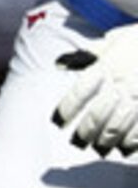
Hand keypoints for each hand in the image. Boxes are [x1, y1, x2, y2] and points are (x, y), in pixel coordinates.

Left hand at [55, 25, 137, 154]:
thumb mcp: (117, 39)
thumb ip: (92, 53)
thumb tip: (61, 63)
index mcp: (107, 67)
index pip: (79, 93)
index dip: (65, 111)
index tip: (58, 122)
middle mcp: (121, 86)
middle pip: (96, 117)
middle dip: (85, 133)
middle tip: (78, 142)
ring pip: (118, 128)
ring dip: (106, 141)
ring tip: (101, 147)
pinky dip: (132, 142)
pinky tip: (126, 147)